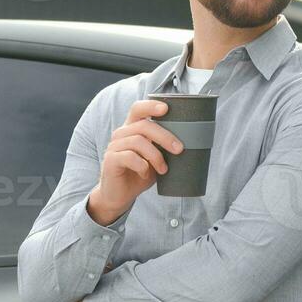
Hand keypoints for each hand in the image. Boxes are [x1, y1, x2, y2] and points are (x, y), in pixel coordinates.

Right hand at [89, 99, 182, 223]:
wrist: (120, 196)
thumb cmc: (140, 174)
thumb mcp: (155, 158)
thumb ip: (164, 147)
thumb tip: (190, 142)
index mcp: (131, 129)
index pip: (138, 109)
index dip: (151, 106)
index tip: (166, 109)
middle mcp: (121, 134)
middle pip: (143, 126)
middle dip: (165, 136)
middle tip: (179, 149)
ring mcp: (114, 146)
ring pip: (138, 141)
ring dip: (156, 156)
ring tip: (164, 169)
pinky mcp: (110, 160)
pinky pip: (129, 157)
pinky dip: (142, 166)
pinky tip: (146, 174)